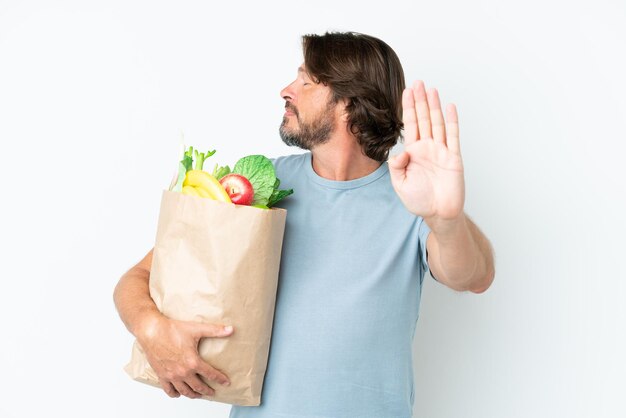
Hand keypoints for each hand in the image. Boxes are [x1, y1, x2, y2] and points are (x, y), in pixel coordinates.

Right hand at [137, 314, 233, 398]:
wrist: (152, 331)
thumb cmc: (172, 329)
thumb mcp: (196, 329)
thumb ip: (215, 330)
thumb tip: (231, 329)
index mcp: (193, 362)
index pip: (211, 374)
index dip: (220, 379)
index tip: (226, 383)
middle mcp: (183, 372)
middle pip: (199, 387)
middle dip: (207, 391)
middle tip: (213, 392)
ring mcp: (172, 376)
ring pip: (185, 391)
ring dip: (193, 395)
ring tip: (199, 395)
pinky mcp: (162, 376)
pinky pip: (169, 390)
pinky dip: (175, 394)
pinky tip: (179, 393)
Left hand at [388, 80, 464, 221]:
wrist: (438, 213)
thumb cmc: (419, 201)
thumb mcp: (400, 184)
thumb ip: (397, 167)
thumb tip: (400, 152)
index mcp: (413, 152)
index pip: (409, 125)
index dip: (407, 108)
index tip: (405, 91)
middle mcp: (427, 148)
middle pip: (423, 119)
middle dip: (420, 100)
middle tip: (418, 82)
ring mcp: (441, 151)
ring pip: (437, 123)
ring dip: (434, 106)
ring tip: (431, 89)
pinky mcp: (453, 157)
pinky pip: (453, 136)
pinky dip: (452, 121)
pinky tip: (450, 107)